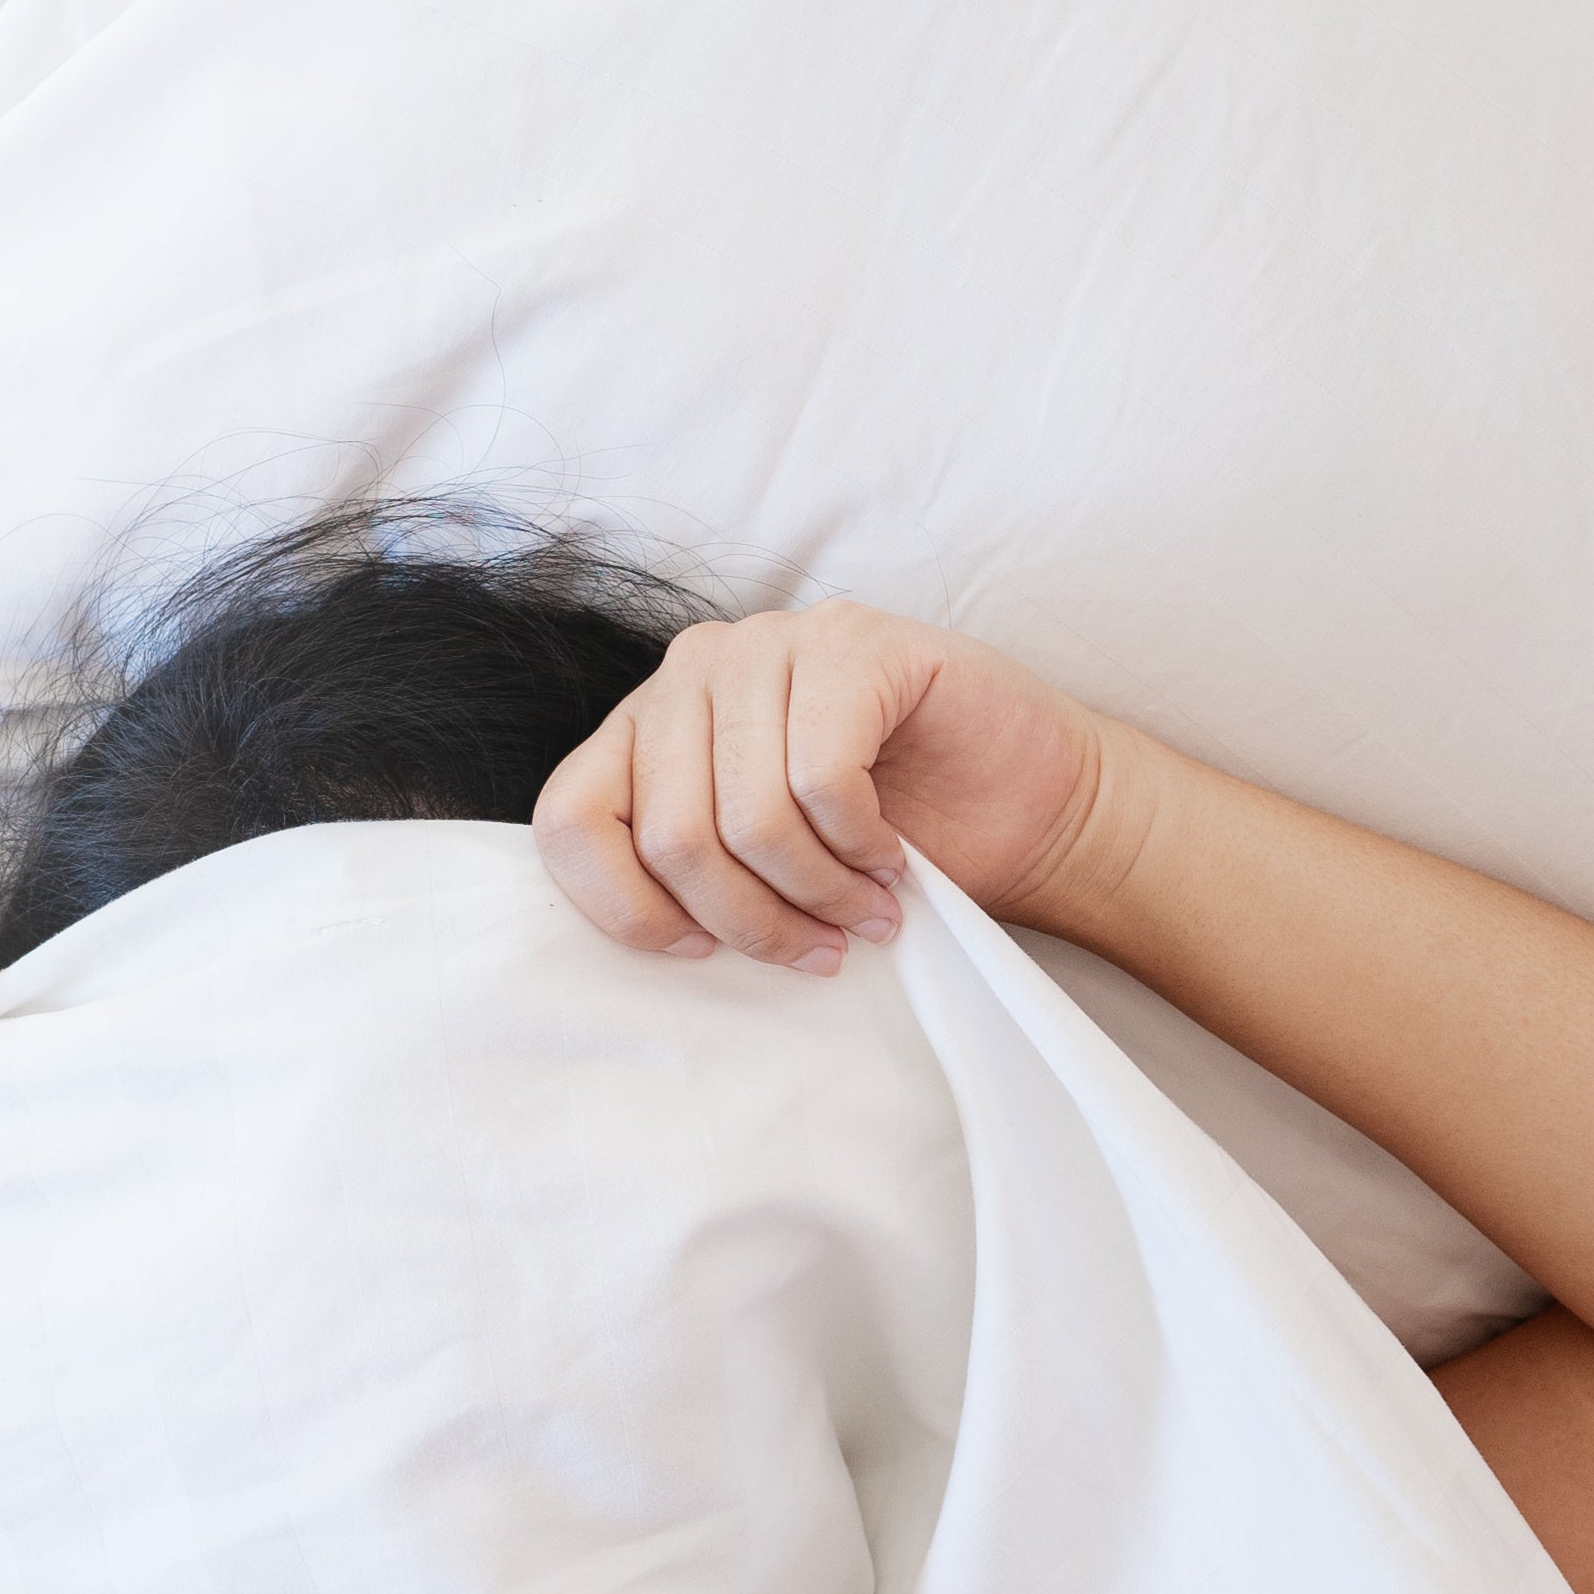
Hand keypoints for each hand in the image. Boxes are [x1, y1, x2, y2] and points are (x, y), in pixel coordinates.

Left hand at [532, 605, 1129, 971]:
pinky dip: (860, 845)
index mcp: (645, 728)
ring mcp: (768, 643)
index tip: (700, 952)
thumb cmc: (886, 849)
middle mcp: (691, 672)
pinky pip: (821, 777)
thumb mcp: (757, 874)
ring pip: (746, 814)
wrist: (1024, 808)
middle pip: (668, 833)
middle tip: (817, 949)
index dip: (626, 908)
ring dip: (815, 892)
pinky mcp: (850, 641)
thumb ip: (685, 879)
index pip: (570, 818)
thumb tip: (644, 936)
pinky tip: (892, 858)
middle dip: (748, 919)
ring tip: (865, 914)